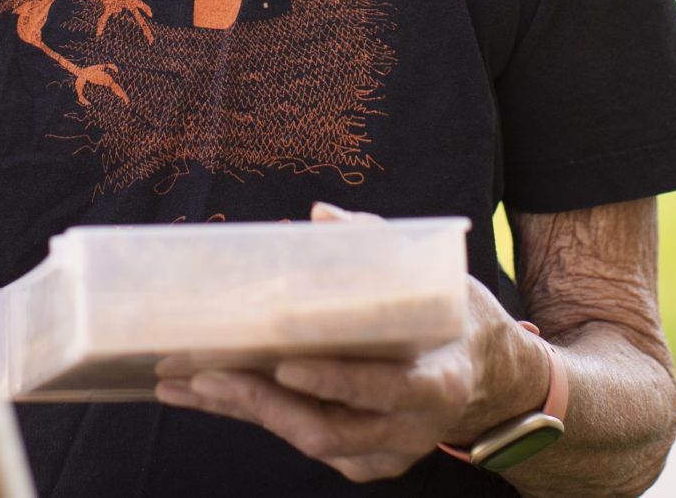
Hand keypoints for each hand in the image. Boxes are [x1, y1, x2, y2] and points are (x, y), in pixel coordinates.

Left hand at [151, 203, 550, 484]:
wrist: (492, 381)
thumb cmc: (455, 319)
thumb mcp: (438, 278)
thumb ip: (380, 245)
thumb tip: (319, 215)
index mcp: (438, 383)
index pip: (384, 389)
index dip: (335, 380)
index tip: (286, 364)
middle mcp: (411, 430)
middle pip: (328, 429)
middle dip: (263, 403)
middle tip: (207, 371)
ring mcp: (384, 454)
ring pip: (305, 438)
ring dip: (242, 410)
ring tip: (183, 383)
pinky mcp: (360, 461)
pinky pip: (300, 438)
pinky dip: (253, 414)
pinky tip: (206, 393)